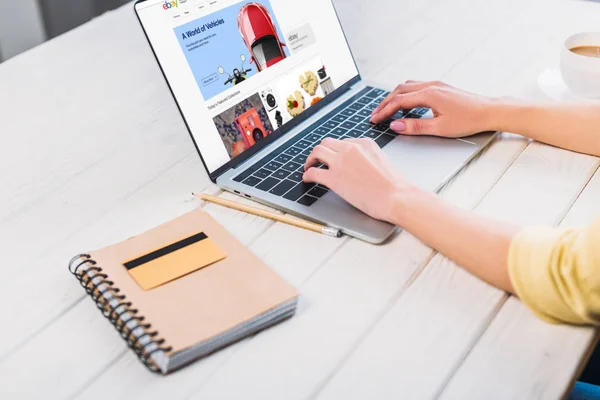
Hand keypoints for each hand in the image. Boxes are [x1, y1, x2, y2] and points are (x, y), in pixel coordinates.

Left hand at [303, 138, 414, 221]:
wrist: (396, 197)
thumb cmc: (394, 186)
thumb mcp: (381, 161)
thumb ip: (367, 158)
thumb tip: (356, 166)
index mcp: (364, 143)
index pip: (343, 142)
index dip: (335, 151)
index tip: (332, 158)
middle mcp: (351, 148)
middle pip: (327, 143)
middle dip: (320, 151)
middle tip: (316, 160)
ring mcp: (341, 162)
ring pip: (317, 152)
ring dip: (310, 160)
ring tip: (308, 167)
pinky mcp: (334, 178)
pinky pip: (313, 172)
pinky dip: (307, 174)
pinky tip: (307, 179)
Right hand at [370, 81, 497, 136]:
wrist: (489, 111)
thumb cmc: (469, 120)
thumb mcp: (439, 128)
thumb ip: (415, 127)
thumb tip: (395, 125)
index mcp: (429, 94)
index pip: (399, 101)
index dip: (384, 111)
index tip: (374, 119)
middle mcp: (431, 86)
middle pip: (399, 91)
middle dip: (385, 103)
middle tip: (375, 115)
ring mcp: (436, 84)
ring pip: (407, 86)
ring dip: (394, 97)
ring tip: (386, 109)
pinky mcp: (441, 87)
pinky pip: (416, 87)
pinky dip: (406, 94)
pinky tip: (406, 104)